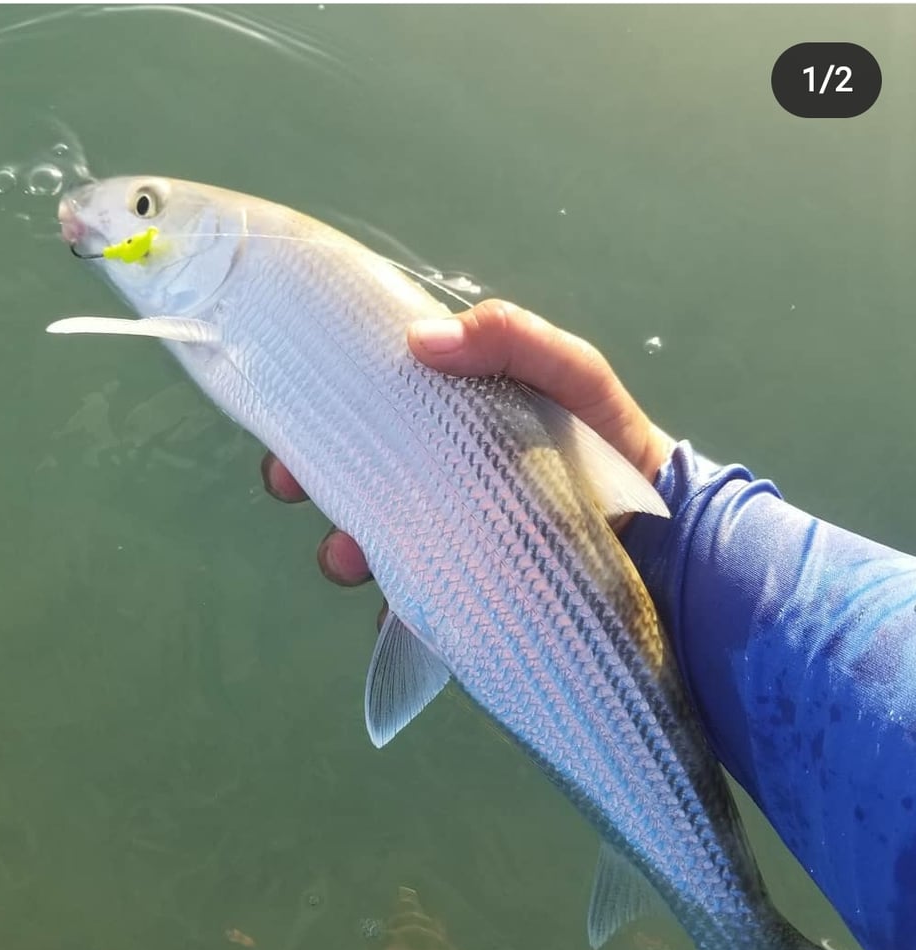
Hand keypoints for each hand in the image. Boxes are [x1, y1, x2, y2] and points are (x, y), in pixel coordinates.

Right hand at [261, 299, 673, 587]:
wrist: (660, 535)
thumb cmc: (609, 443)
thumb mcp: (571, 373)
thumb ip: (513, 339)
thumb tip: (419, 341)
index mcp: (447, 421)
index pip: (369, 410)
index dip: (321, 413)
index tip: (291, 423)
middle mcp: (435, 478)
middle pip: (351, 477)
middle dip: (311, 480)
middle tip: (295, 484)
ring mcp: (443, 536)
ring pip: (367, 542)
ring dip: (342, 548)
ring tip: (350, 556)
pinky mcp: (460, 591)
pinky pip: (408, 603)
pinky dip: (390, 608)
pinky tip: (393, 608)